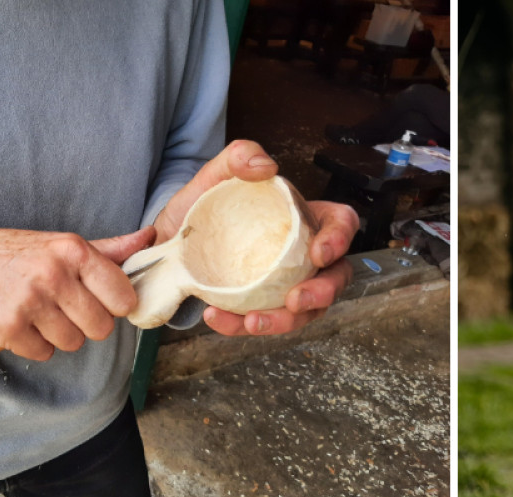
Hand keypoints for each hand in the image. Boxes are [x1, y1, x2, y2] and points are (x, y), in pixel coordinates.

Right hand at [0, 227, 155, 360]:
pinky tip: (24, 323)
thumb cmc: (25, 255)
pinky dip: (36, 344)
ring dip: (61, 335)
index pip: (123, 298)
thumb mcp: (66, 246)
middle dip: (87, 323)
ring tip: (42, 313)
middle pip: (101, 328)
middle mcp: (53, 274)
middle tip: (66, 308)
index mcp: (74, 251)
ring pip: (73, 343)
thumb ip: (110, 250)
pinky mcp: (9, 327)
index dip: (115, 305)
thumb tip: (150, 239)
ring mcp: (29, 302)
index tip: (101, 300)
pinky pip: (44, 353)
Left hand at [153, 140, 359, 335]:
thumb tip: (265, 166)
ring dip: (283, 322)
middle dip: (322, 294)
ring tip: (252, 322)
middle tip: (295, 301)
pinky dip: (241, 326)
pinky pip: (263, 322)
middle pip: (335, 278)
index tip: (319, 253)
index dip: (340, 240)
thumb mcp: (216, 174)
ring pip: (305, 311)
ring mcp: (286, 285)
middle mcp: (304, 255)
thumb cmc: (204, 207)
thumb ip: (239, 155)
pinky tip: (218, 318)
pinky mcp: (262, 306)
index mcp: (307, 218)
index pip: (342, 224)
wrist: (171, 240)